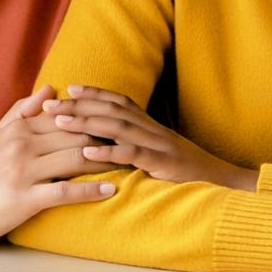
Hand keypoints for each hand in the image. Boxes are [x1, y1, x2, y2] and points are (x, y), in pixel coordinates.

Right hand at [0, 86, 116, 246]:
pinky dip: (91, 189)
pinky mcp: (25, 198)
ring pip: (75, 159)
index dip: (94, 118)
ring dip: (107, 161)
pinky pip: (65, 191)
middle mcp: (23, 146)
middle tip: (134, 140)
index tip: (118, 122)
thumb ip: (22, 111)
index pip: (66, 117)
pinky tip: (111, 190)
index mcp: (19, 129)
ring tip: (131, 162)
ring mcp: (24, 172)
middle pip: (76, 135)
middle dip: (107, 137)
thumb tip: (49, 89)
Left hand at [42, 85, 257, 190]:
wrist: (221, 183)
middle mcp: (151, 128)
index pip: (117, 100)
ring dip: (86, 122)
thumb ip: (136, 143)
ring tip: (60, 122)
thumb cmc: (184, 172)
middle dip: (78, 105)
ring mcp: (157, 144)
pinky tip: (87, 151)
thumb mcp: (157, 152)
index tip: (67, 88)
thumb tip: (108, 139)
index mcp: (149, 124)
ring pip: (117, 127)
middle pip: (110, 109)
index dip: (93, 93)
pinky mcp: (161, 163)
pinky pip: (132, 154)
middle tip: (50, 104)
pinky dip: (108, 151)